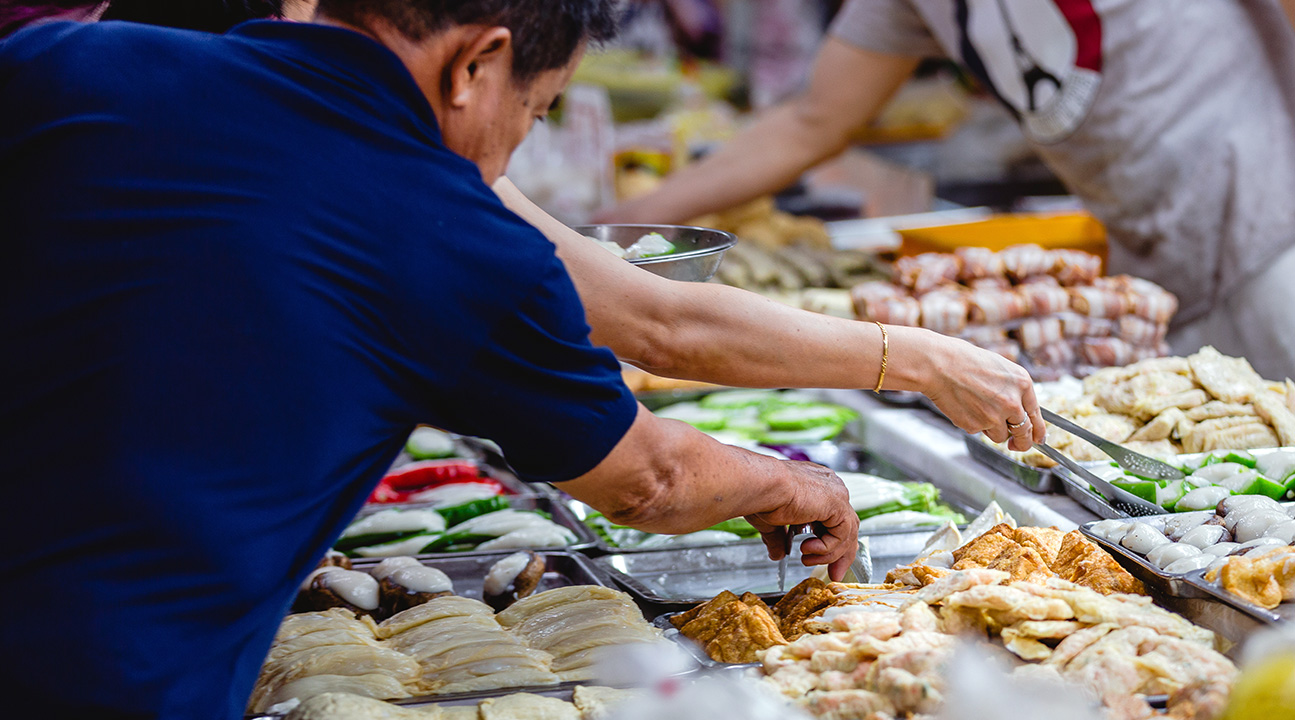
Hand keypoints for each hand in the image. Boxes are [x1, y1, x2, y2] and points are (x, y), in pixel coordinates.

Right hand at [744, 461, 858, 581]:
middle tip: (833, 573)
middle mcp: (830, 486)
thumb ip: (779, 538)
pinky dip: (827, 547)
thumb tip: (777, 554)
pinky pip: (842, 534)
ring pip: (846, 533)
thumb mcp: (771, 522)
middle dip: (839, 554)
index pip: (834, 517)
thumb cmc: (761, 495)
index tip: (818, 558)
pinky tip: (808, 549)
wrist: (762, 486)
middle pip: (847, 526)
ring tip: (807, 560)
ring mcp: (836, 494)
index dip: (831, 541)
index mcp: (816, 486)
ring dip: (829, 554)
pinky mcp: (838, 504)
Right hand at [920, 334, 1045, 451]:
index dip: (1038, 431)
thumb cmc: (964, 361)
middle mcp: (1013, 402)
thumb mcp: (999, 368)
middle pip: (1024, 433)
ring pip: (1000, 436)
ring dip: (992, 429)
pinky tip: (964, 406)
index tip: (1037, 439)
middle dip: (1021, 442)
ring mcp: (994, 416)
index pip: (1037, 415)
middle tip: (1016, 444)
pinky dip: (973, 424)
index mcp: (1022, 384)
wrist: (938, 365)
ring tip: (976, 408)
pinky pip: (979, 432)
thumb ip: (1013, 390)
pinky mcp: (976, 426)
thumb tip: (1018, 411)